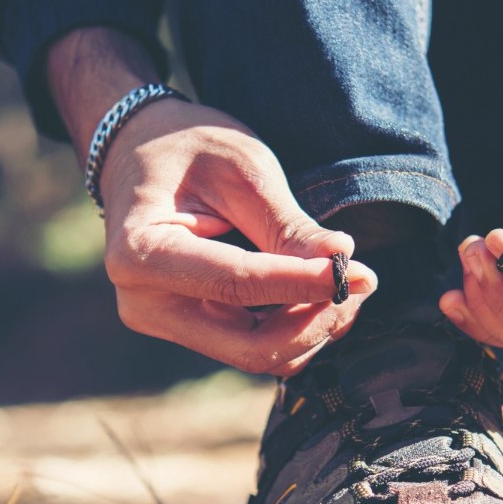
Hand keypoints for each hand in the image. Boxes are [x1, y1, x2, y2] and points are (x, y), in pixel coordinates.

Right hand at [48, 29, 374, 375]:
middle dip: (313, 321)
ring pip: (258, 355)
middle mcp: (145, 304)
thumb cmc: (188, 148)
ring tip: (345, 278)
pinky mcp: (190, 330)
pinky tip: (318, 291)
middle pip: (249, 347)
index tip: (357, 272)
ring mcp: (167, 323)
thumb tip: (342, 261)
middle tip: (360, 282)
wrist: (142, 154)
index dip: (303, 283)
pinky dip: (296, 329)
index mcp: (141, 254)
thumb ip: (287, 223)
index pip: (235, 285)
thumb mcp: (241, 167)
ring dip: (312, 328)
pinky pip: (254, 347)